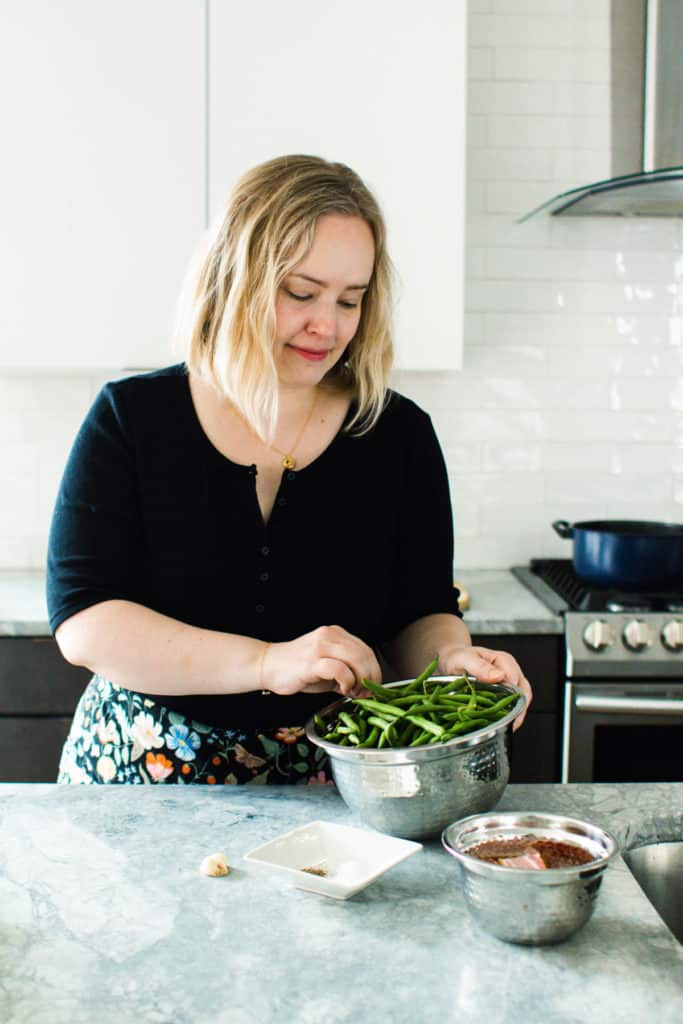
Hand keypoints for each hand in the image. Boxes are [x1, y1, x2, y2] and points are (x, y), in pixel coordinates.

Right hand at [262, 625, 380, 698]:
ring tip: (353, 691)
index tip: (372, 687)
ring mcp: (320, 647)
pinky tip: (343, 689)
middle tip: (366, 693)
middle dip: (371, 677)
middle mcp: (329, 636)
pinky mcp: (311, 662)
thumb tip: (367, 688)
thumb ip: (347, 672)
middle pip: (364, 654)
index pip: (366, 650)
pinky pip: (339, 669)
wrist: (268, 666)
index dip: (374, 670)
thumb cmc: (297, 669)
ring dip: (361, 680)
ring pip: (356, 659)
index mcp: (335, 634)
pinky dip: (347, 681)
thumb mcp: (327, 666)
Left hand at [438, 644, 531, 729]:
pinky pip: (510, 707)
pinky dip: (505, 716)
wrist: (451, 660)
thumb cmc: (458, 657)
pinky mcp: (503, 694)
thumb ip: (480, 667)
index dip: (511, 700)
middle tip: (503, 726)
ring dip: (512, 716)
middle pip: (523, 695)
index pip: (516, 684)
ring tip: (500, 727)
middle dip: (516, 713)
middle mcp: (510, 672)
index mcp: (504, 662)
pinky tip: (496, 723)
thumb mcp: (464, 659)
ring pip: (520, 703)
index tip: (501, 714)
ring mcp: (509, 684)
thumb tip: (499, 676)